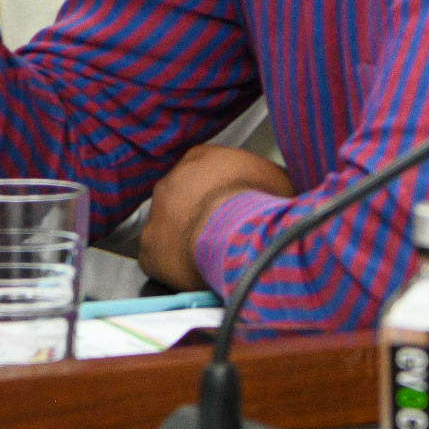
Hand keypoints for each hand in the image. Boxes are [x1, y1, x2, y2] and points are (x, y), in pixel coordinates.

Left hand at [139, 143, 296, 289]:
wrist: (238, 236)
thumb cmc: (259, 206)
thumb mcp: (278, 180)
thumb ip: (268, 179)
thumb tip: (277, 188)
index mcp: (200, 158)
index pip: (204, 169)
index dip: (219, 190)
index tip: (231, 205)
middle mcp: (171, 182)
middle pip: (182, 197)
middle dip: (199, 213)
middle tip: (221, 230)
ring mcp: (156, 216)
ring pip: (168, 227)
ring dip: (184, 238)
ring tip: (210, 253)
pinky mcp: (149, 250)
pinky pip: (159, 259)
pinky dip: (174, 266)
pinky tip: (195, 271)